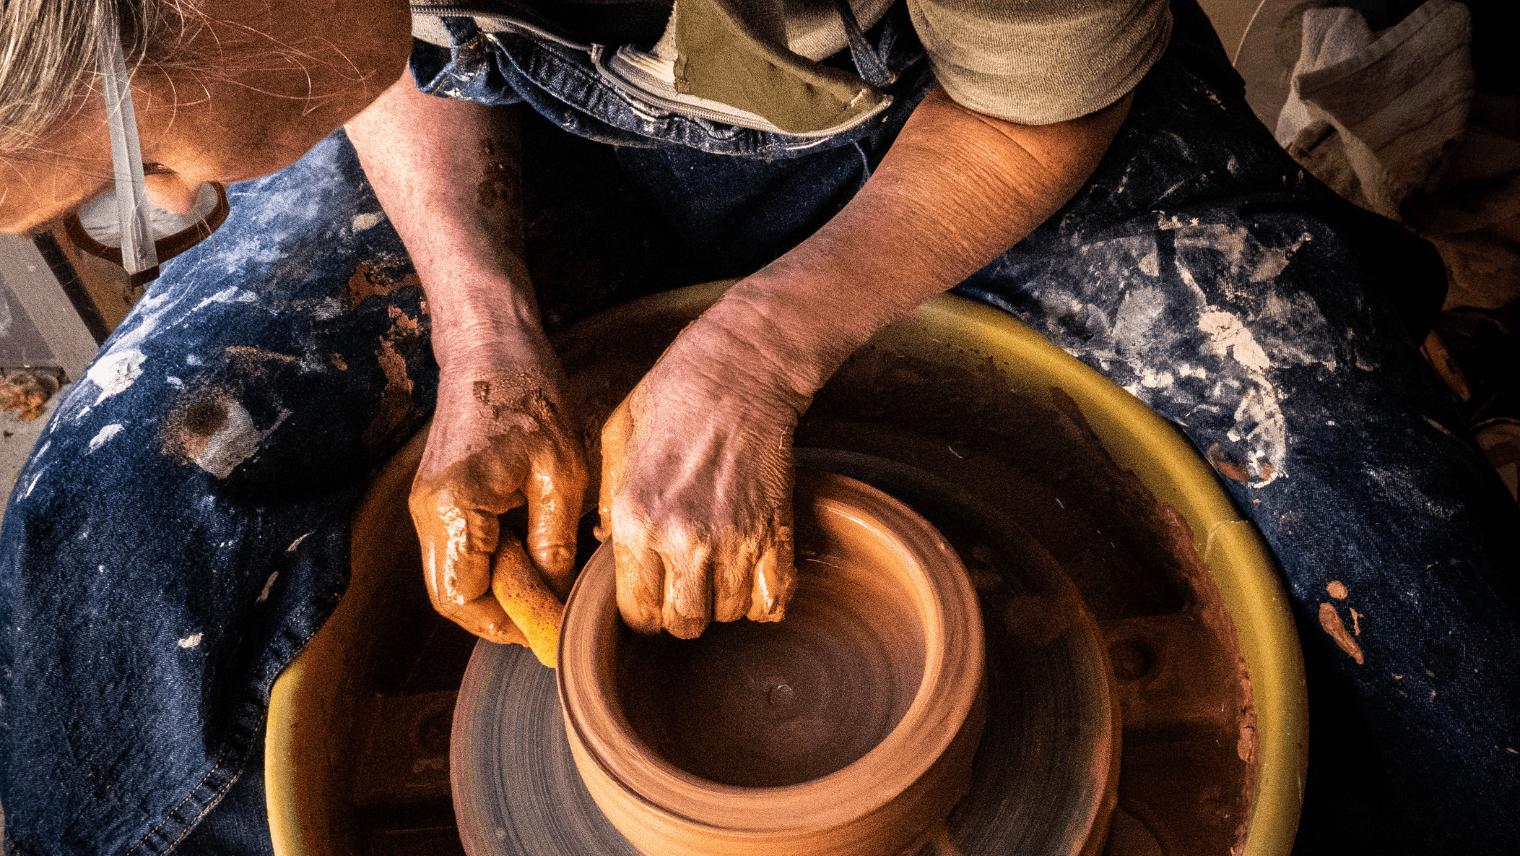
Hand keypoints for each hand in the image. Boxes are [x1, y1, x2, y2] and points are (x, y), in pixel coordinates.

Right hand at [410, 351, 587, 665]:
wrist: (491, 344)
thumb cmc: (530, 396)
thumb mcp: (560, 474)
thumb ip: (554, 544)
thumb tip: (556, 599)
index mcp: (454, 508)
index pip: (464, 601)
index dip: (506, 625)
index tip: (549, 629)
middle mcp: (427, 512)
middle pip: (453, 597)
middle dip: (501, 613)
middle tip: (551, 611)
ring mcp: (427, 505)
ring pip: (455, 576)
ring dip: (498, 588)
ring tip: (547, 576)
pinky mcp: (437, 496)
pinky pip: (460, 550)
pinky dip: (493, 562)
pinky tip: (533, 546)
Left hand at [598, 316, 806, 637]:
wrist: (738, 371)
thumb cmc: (672, 397)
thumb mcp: (616, 442)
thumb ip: (608, 503)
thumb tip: (607, 545)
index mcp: (634, 520)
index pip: (636, 613)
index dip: (644, 611)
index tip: (652, 594)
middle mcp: (681, 539)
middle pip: (684, 624)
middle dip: (683, 611)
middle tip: (686, 584)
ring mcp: (733, 540)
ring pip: (728, 615)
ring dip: (723, 602)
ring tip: (719, 569)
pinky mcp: (775, 532)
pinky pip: (773, 601)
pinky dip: (764, 599)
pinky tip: (753, 576)